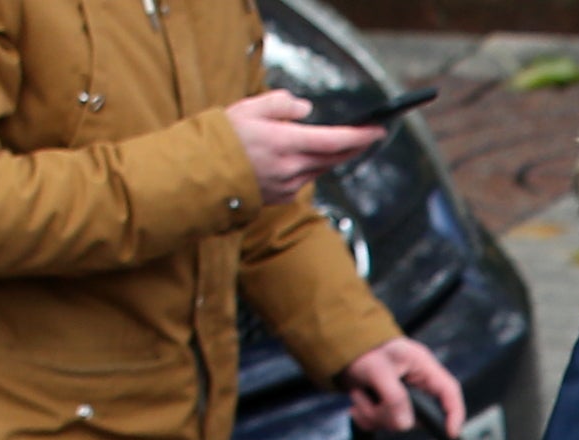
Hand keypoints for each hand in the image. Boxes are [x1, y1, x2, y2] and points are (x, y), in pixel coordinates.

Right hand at [225, 87, 384, 208]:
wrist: (200, 173)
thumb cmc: (222, 136)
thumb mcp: (249, 107)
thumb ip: (281, 104)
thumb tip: (306, 109)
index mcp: (285, 143)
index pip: (334, 140)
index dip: (360, 136)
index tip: (378, 129)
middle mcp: (291, 168)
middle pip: (334, 158)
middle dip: (353, 146)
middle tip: (367, 135)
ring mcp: (287, 185)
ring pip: (319, 168)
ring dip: (328, 156)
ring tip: (334, 142)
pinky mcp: (282, 196)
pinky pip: (303, 179)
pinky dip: (306, 166)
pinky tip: (298, 158)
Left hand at [339, 334, 468, 438]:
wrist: (340, 348)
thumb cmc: (362, 349)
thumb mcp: (377, 368)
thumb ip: (393, 396)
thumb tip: (405, 424)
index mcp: (423, 367)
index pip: (449, 392)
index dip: (454, 413)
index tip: (450, 433)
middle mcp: (417, 385)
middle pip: (419, 416)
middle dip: (391, 414)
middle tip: (370, 401)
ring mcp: (404, 398)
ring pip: (398, 423)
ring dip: (374, 415)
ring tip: (359, 395)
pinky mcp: (388, 408)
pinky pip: (382, 426)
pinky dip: (367, 420)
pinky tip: (357, 404)